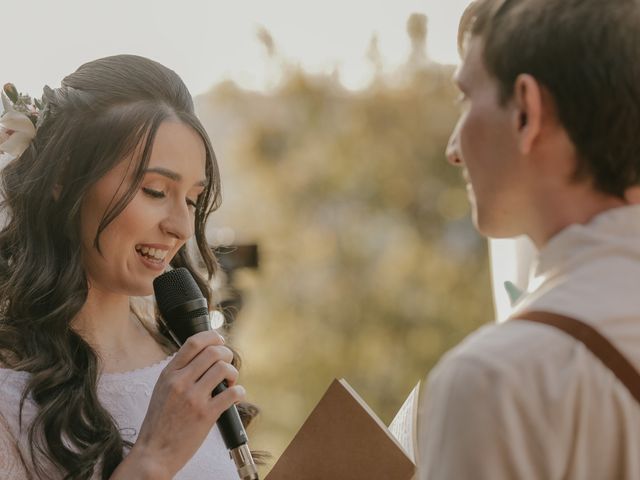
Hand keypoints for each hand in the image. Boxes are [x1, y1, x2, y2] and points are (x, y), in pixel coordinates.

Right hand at [128, 331, 244, 477]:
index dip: (212, 336)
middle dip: (227, 354)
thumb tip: (204, 357)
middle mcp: (180, 382)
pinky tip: (236, 396)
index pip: (193, 343)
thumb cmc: (159, 423)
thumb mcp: (161, 390)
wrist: (153, 453)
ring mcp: (193, 398)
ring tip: (231, 382)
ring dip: (233, 373)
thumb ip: (179, 372)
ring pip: (223, 369)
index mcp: (169, 374)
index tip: (220, 340)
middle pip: (213, 352)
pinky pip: (232, 393)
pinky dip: (239, 392)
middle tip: (228, 365)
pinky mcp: (205, 415)